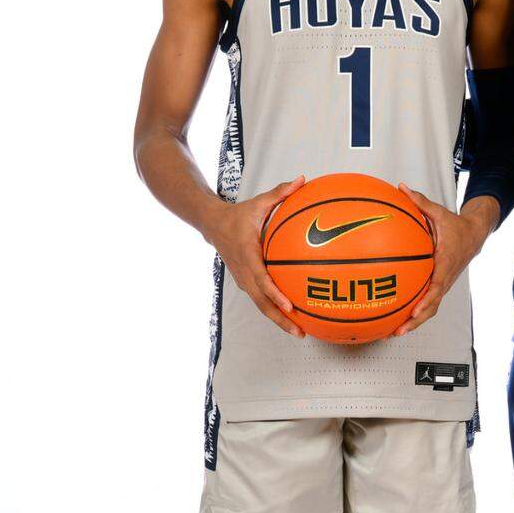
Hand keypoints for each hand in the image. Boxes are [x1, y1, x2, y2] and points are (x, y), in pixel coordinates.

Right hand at [207, 174, 306, 337]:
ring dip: (278, 320)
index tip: (289, 305)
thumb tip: (302, 179)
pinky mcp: (245, 283)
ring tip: (299, 332)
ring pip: (261, 306)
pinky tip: (292, 318)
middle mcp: (244, 272)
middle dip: (280, 319)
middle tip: (300, 332)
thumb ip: (280, 193)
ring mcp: (243, 280)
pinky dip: (274, 311)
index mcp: (247, 255)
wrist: (211, 225)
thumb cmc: (238, 214)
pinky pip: (260, 301)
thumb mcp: (258, 202)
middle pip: (262, 302)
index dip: (275, 294)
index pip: (262, 279)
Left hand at [394, 187, 496, 334]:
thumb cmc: (456, 225)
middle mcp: (445, 278)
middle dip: (415, 321)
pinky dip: (415, 313)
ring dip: (414, 323)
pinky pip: (428, 302)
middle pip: (432, 306)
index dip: (425, 301)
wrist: (475, 234)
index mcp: (445, 263)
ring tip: (394, 333)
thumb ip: (420, 202)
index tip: (413, 311)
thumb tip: (401, 188)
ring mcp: (443, 284)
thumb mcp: (439, 212)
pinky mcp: (440, 285)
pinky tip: (398, 318)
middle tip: (398, 331)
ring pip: (430, 309)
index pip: (436, 287)